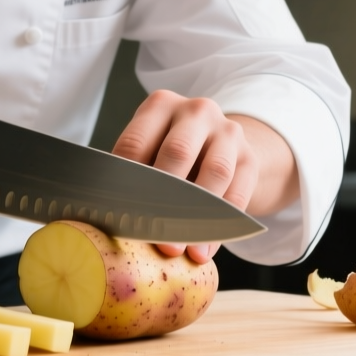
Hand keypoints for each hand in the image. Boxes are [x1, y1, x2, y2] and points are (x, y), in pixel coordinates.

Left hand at [111, 90, 260, 264]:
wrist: (222, 145)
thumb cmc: (171, 154)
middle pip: (177, 152)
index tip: (118, 216)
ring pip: (214, 172)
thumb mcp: (150, 150)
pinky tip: (204, 249)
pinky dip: (221, 225)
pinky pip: (239, 192)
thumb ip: (133, 177)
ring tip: (180, 248)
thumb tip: (105, 220)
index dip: (126, 182)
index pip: (137, 143)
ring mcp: (227, 131)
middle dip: (163, 200)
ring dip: (197, 215)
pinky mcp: (250, 157)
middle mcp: (195, 111)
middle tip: (152, 235)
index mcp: (160, 105)